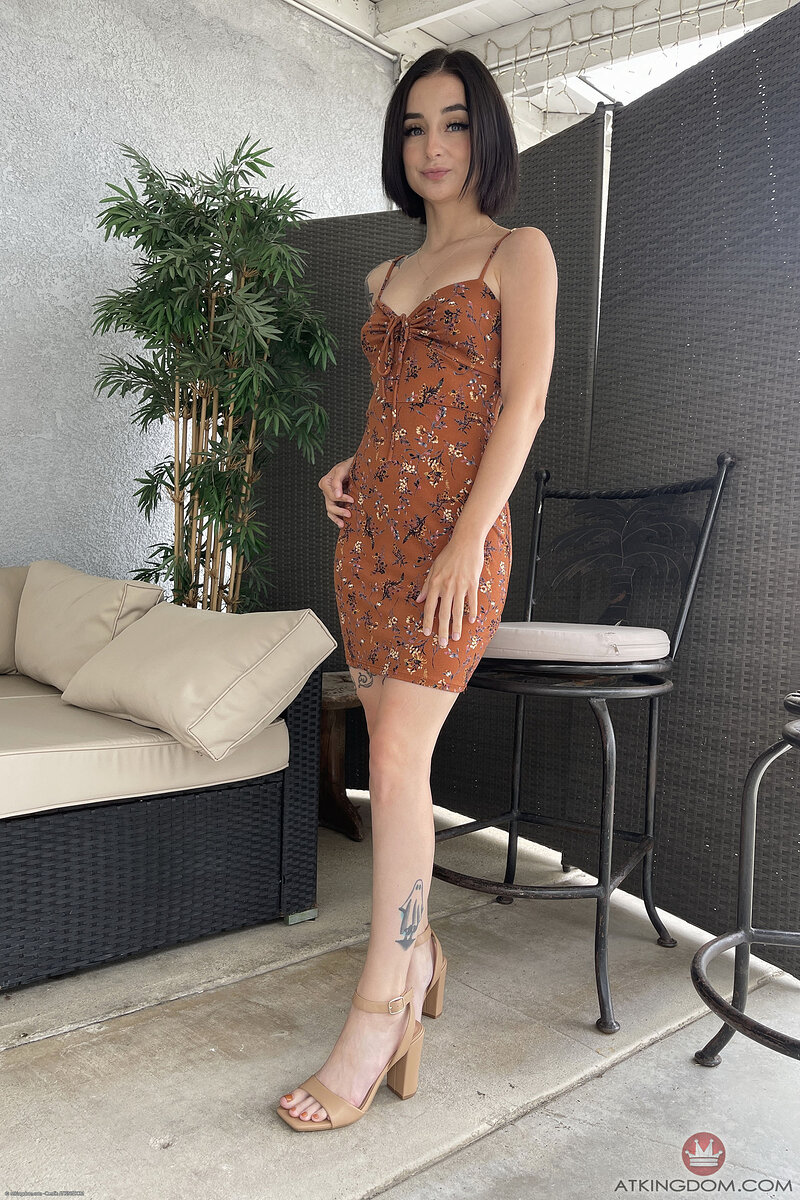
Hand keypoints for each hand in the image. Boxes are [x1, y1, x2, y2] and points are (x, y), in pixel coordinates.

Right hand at [319, 456, 355, 527]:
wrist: (356, 466)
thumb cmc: (349, 465)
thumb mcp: (342, 470)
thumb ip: (337, 482)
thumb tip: (336, 496)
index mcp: (325, 482)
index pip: (330, 494)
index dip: (341, 498)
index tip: (351, 500)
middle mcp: (326, 491)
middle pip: (330, 504)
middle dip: (339, 510)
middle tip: (349, 513)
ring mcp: (331, 497)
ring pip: (330, 510)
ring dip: (337, 517)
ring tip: (344, 522)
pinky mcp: (337, 502)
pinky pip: (333, 513)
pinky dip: (337, 518)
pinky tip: (342, 524)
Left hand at [416, 534, 484, 648]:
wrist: (465, 541)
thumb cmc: (449, 554)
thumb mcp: (433, 569)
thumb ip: (426, 586)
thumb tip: (419, 599)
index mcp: (435, 583)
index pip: (429, 607)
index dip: (428, 621)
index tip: (427, 633)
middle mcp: (446, 586)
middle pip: (443, 613)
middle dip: (442, 630)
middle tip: (442, 644)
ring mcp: (460, 585)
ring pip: (457, 610)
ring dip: (457, 626)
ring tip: (456, 637)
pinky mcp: (472, 582)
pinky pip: (472, 601)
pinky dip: (472, 611)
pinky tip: (471, 621)